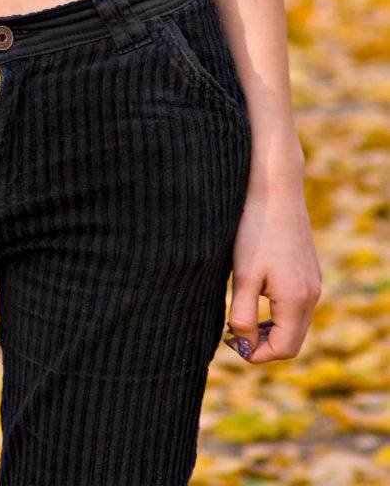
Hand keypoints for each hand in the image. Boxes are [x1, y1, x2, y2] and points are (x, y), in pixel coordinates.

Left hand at [224, 168, 320, 363]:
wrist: (274, 188)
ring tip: (242, 316)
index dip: (256, 354)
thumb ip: (243, 316)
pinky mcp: (309, 269)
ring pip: (295, 322)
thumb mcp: (244, 277)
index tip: (230, 343)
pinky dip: (278, 310)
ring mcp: (313, 281)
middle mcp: (312, 295)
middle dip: (263, 344)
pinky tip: (256, 293)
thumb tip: (244, 346)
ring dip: (270, 327)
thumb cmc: (255, 230)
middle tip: (233, 333)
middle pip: (292, 340)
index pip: (283, 349)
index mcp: (298, 301)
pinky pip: (297, 303)